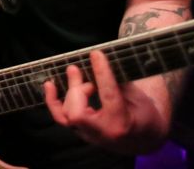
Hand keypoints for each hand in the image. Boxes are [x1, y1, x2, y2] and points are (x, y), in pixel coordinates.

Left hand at [43, 50, 168, 154]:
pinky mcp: (80, 132)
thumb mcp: (139, 96)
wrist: (143, 139)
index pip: (108, 95)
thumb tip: (99, 61)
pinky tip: (49, 85)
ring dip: (67, 91)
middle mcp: (103, 133)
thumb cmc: (144, 114)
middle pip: (78, 112)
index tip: (96, 54)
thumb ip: (120, 81)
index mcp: (122, 122)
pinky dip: (53, 101)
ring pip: (66, 116)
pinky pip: (62, 118)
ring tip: (73, 71)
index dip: (101, 72)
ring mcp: (89, 135)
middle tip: (79, 68)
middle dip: (77, 88)